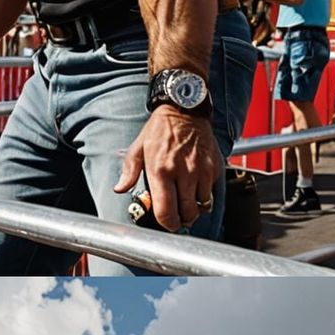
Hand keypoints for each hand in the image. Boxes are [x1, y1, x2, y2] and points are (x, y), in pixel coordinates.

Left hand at [114, 106, 220, 233]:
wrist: (184, 110)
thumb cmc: (159, 130)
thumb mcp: (137, 149)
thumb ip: (129, 172)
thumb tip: (119, 189)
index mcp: (161, 171)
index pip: (166, 211)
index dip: (167, 224)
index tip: (166, 223)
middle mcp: (183, 173)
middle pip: (188, 213)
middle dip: (182, 220)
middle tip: (177, 217)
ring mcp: (201, 171)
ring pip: (202, 206)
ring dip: (194, 208)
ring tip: (186, 202)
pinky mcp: (214, 167)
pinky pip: (212, 192)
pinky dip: (205, 195)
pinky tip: (195, 188)